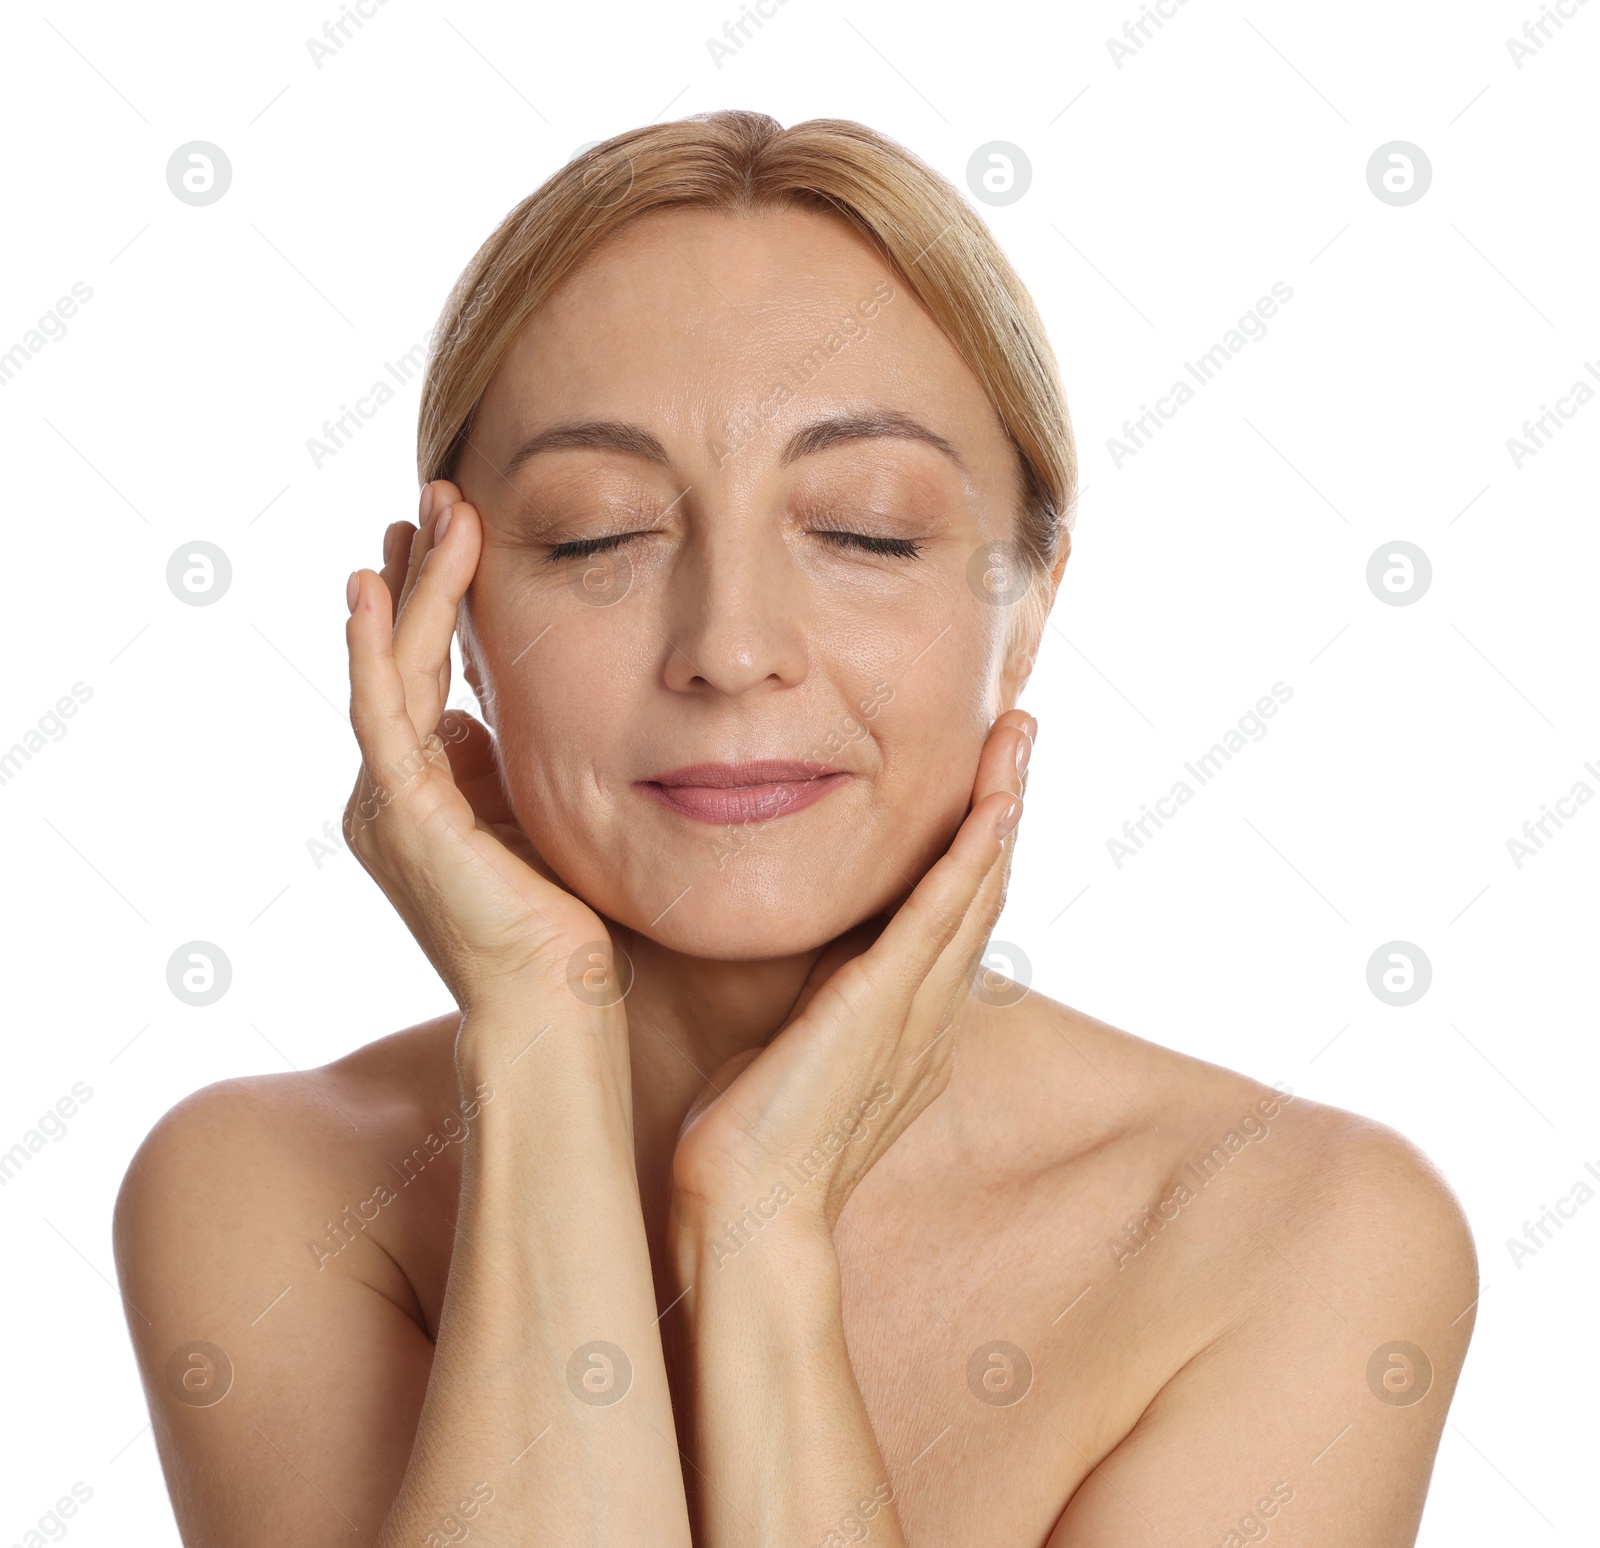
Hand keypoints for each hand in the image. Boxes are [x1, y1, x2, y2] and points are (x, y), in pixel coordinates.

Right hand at [343, 480, 622, 1036]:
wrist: (557, 1006)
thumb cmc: (561, 929)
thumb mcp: (533, 821)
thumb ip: (503, 767)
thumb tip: (488, 714)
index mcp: (425, 796)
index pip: (425, 679)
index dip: (437, 607)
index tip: (457, 539)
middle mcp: (392, 795)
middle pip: (398, 662)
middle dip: (416, 579)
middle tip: (434, 501)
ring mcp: (388, 804)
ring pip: (389, 671)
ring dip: (408, 589)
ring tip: (426, 514)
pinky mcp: (400, 813)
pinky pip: (379, 712)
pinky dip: (373, 648)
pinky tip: (371, 587)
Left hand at [667, 710, 1033, 1246]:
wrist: (744, 1210)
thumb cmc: (753, 1136)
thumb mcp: (798, 1048)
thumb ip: (820, 1004)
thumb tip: (812, 970)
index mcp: (913, 1022)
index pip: (957, 916)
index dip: (978, 844)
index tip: (986, 781)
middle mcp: (932, 1012)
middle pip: (984, 890)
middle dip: (1004, 804)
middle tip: (1020, 733)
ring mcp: (916, 1010)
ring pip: (977, 889)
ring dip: (1001, 806)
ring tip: (1019, 737)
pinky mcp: (883, 1006)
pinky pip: (942, 915)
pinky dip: (972, 854)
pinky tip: (994, 803)